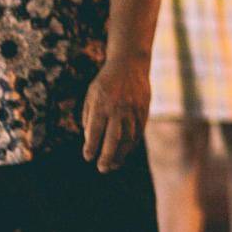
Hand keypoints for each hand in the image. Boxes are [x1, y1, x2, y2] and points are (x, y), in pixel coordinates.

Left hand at [81, 53, 150, 172]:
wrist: (130, 63)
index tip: (88, 157)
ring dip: (121, 154)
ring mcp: (133, 109)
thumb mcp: (91, 95)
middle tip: (102, 168)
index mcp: (101, 104)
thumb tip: (90, 138)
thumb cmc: (106, 81)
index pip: (94, 131)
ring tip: (114, 164)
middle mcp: (117, 109)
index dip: (91, 146)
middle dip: (107, 156)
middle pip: (112, 139)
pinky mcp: (144, 109)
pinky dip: (132, 143)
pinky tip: (126, 151)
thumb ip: (89, 116)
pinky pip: (138, 131)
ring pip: (128, 137)